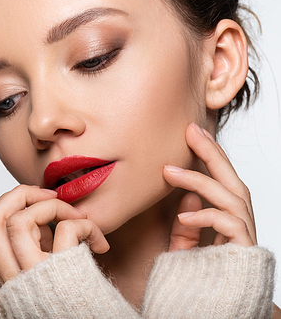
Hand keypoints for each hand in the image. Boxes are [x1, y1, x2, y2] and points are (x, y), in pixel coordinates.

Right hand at [0, 185, 108, 283]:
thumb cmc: (78, 298)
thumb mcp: (47, 269)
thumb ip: (37, 243)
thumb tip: (39, 207)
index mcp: (9, 273)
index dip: (4, 204)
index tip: (34, 198)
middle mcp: (14, 277)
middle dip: (19, 194)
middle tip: (51, 194)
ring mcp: (35, 277)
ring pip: (19, 222)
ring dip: (53, 206)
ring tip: (79, 217)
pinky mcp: (62, 275)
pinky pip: (65, 231)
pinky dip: (85, 225)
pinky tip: (98, 242)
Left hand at [164, 123, 256, 251]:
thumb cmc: (196, 285)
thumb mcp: (184, 251)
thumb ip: (186, 229)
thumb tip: (188, 197)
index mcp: (230, 224)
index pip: (224, 183)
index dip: (212, 155)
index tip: (194, 133)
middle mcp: (242, 228)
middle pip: (233, 181)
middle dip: (212, 153)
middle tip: (190, 130)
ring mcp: (246, 240)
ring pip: (231, 198)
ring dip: (198, 180)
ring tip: (169, 172)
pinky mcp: (244, 255)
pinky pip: (230, 224)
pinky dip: (205, 216)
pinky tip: (183, 217)